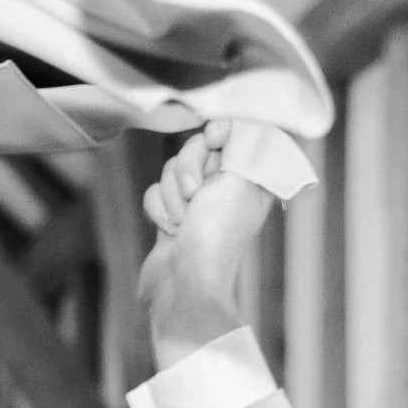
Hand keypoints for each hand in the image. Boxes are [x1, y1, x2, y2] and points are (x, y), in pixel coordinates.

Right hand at [136, 122, 275, 368]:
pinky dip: (159, 210)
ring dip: (173, 195)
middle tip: (197, 194)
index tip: (214, 139)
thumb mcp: (239, 180)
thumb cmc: (217, 237)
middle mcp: (226, 187)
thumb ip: (240, 142)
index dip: (219, 130)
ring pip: (171, 170)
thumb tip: (231, 122)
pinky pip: (156, 193)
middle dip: (189, 169)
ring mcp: (197, 202)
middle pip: (196, 147)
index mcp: (251, 177)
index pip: (234, 132)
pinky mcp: (171, 216)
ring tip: (184, 221)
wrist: (185, 284)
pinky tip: (170, 231)